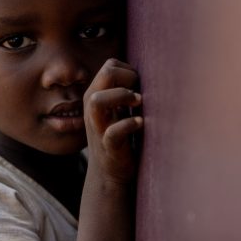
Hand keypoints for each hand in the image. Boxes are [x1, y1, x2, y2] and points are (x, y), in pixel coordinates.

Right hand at [83, 58, 142, 185]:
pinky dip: (128, 124)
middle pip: (105, 74)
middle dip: (127, 77)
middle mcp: (93, 109)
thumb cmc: (119, 138)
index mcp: (95, 97)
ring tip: (139, 103)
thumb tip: (147, 75)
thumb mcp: (117, 111)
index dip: (128, 70)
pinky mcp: (107, 146)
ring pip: (97, 101)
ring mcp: (98, 127)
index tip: (139, 87)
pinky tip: (140, 123)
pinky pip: (112, 132)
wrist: (109, 174)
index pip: (109, 66)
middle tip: (139, 94)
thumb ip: (124, 93)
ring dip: (122, 96)